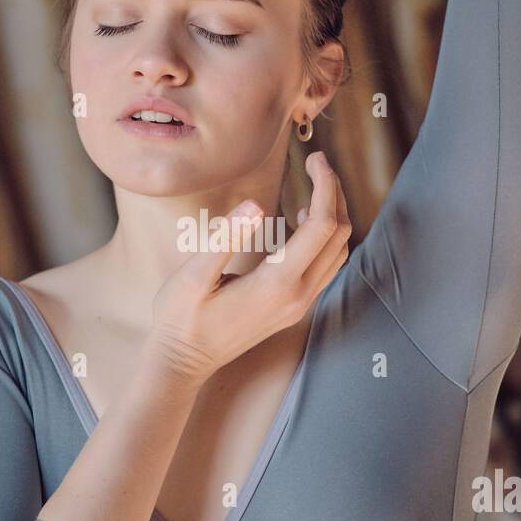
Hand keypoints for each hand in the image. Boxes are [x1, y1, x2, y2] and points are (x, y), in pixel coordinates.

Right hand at [149, 152, 351, 383]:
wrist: (182, 362)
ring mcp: (299, 305)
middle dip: (334, 194)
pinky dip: (325, 238)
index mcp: (277, 283)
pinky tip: (301, 221)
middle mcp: (298, 296)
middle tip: (315, 163)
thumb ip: (225, 238)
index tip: (313, 158)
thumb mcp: (192, 276)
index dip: (324, 185)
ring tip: (314, 185)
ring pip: (338, 253)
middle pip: (339, 235)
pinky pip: (326, 267)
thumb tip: (255, 205)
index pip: (322, 225)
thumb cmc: (180, 317)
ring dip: (334, 215)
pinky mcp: (294, 308)